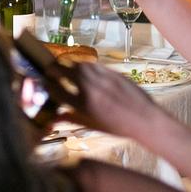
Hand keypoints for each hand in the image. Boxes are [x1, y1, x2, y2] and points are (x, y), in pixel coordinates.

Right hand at [46, 59, 165, 141]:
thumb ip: (72, 118)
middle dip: (54, 69)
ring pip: (79, 64)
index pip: (57, 90)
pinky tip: (85, 71)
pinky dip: (85, 66)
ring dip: (70, 65)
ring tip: (67, 69)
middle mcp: (90, 89)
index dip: (48, 85)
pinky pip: (94, 65)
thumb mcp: (92, 126)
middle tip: (51, 71)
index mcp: (83, 105)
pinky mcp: (113, 72)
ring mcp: (102, 78)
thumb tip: (54, 118)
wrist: (145, 119)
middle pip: (64, 70)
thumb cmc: (118, 127)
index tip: (45, 83)